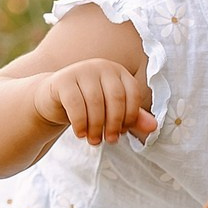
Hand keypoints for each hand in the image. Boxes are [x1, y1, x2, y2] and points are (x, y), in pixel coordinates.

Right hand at [32, 58, 156, 146]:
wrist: (53, 100)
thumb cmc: (88, 107)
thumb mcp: (112, 112)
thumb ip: (132, 118)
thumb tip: (154, 127)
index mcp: (118, 71)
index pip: (133, 93)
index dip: (130, 116)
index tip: (122, 132)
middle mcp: (102, 66)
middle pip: (116, 98)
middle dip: (114, 124)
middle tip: (109, 141)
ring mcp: (81, 70)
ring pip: (96, 102)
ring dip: (96, 127)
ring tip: (94, 141)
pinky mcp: (63, 80)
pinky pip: (76, 104)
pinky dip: (80, 123)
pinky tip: (80, 134)